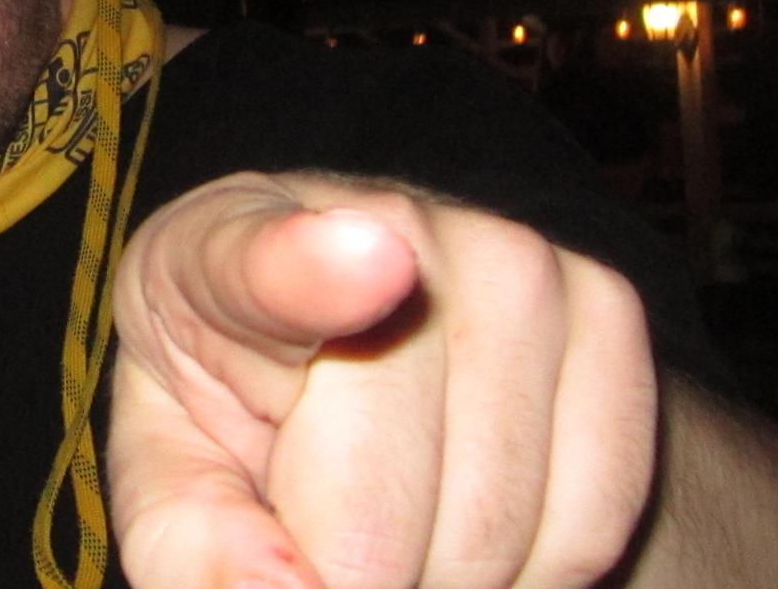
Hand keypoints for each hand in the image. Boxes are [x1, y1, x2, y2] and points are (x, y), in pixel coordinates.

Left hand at [107, 172, 659, 588]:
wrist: (353, 324)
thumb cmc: (235, 401)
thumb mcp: (169, 468)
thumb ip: (193, 540)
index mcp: (225, 254)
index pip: (273, 267)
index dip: (318, 268)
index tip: (372, 256)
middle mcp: (384, 223)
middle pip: (382, 506)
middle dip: (353, 576)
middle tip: (323, 535)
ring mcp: (512, 259)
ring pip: (497, 529)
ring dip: (444, 578)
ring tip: (392, 516)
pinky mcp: (607, 306)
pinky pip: (592, 521)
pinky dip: (535, 569)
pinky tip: (470, 518)